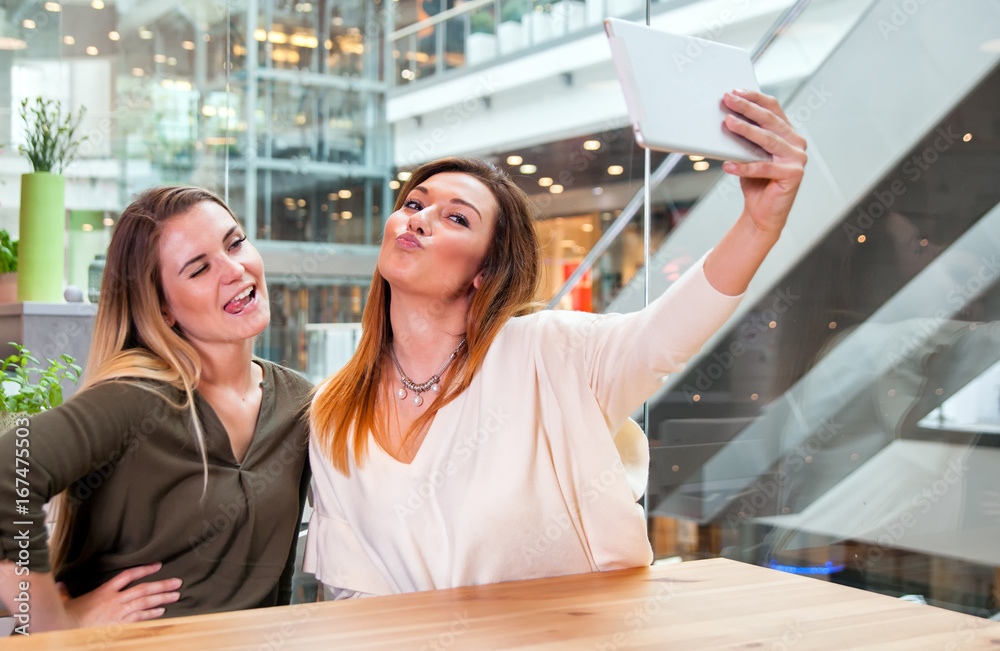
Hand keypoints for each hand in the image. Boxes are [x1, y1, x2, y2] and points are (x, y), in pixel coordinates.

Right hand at [61, 563, 180, 627]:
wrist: (65, 631)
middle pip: (144, 589)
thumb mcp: (66, 601)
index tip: (158, 565)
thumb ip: (65, 592)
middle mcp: (115, 600)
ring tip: (176, 595)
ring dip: (162, 599)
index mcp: (104, 591)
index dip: (144, 569)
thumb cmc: (66, 617)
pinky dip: (151, 615)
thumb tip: (59, 585)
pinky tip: (162, 612)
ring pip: (145, 603)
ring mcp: (119, 613)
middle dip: (162, 585)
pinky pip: (140, 619)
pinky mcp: (120, 626)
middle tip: (178, 582)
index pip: (128, 575)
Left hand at [720, 89, 807, 236]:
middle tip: (728, 100)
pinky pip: (764, 167)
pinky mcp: (793, 175)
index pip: (773, 108)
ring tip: (727, 123)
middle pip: (769, 120)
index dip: (754, 98)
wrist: (763, 213)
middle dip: (747, 108)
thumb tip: (726, 117)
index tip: (735, 91)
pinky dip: (744, 166)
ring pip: (767, 140)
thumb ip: (745, 137)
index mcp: (788, 133)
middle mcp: (796, 143)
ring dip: (745, 130)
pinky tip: (728, 165)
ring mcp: (797, 158)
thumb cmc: (755, 181)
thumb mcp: (748, 154)